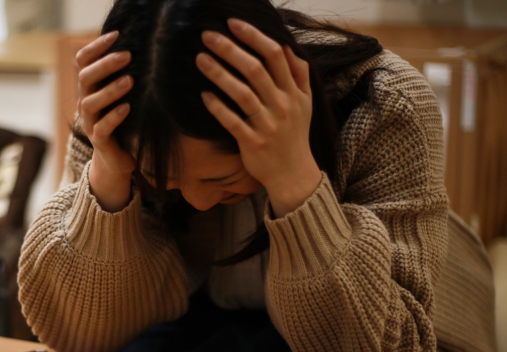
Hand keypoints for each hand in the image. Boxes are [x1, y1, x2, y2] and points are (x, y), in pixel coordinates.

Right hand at [76, 31, 135, 211]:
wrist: (117, 159)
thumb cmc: (124, 122)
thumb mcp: (122, 96)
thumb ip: (124, 76)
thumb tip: (145, 48)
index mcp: (90, 88)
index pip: (83, 61)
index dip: (96, 47)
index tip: (116, 35)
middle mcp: (86, 103)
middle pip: (85, 78)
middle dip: (105, 65)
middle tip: (128, 55)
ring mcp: (91, 123)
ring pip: (90, 103)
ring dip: (110, 90)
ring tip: (131, 80)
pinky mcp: (100, 141)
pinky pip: (102, 128)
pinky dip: (114, 117)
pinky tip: (128, 108)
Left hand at [197, 19, 321, 217]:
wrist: (294, 174)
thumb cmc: (294, 134)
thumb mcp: (306, 102)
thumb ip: (299, 73)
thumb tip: (286, 46)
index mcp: (293, 91)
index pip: (275, 55)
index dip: (253, 36)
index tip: (232, 23)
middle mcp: (282, 105)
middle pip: (256, 69)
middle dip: (230, 49)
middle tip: (207, 35)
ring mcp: (267, 124)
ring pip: (242, 94)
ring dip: (219, 74)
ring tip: (200, 59)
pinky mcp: (252, 143)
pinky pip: (233, 122)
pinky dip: (218, 108)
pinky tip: (203, 95)